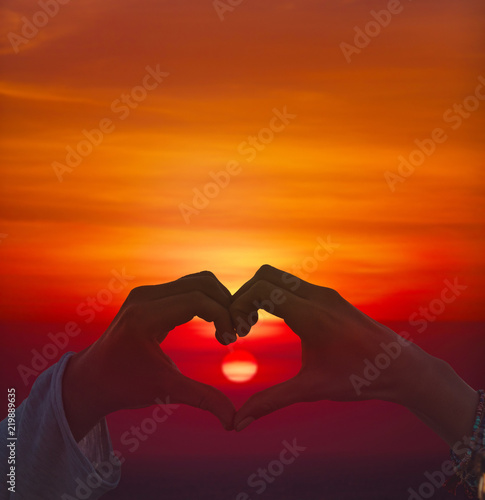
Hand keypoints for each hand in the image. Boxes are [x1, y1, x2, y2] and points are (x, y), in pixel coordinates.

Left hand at [63, 271, 237, 440]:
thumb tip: (234, 421)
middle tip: (235, 329)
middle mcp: (145, 297)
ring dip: (217, 299)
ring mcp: (146, 293)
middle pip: (201, 283)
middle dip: (225, 303)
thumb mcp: (166, 391)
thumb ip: (202, 398)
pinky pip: (186, 287)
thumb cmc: (125, 386)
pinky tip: (213, 322)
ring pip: (196, 281)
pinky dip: (205, 299)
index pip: (198, 300)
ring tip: (226, 326)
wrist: (92, 378)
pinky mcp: (149, 295)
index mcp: (146, 316)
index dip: (223, 315)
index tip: (231, 339)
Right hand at [230, 265, 477, 445]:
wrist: (400, 366)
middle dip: (244, 294)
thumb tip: (238, 424)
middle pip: (265, 274)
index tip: (237, 330)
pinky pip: (292, 284)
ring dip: (260, 294)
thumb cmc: (358, 378)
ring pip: (279, 276)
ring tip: (254, 324)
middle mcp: (317, 296)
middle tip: (242, 324)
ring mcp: (325, 293)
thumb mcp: (311, 390)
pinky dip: (275, 294)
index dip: (238, 304)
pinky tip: (276, 321)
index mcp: (310, 314)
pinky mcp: (330, 296)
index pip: (261, 288)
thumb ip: (271, 401)